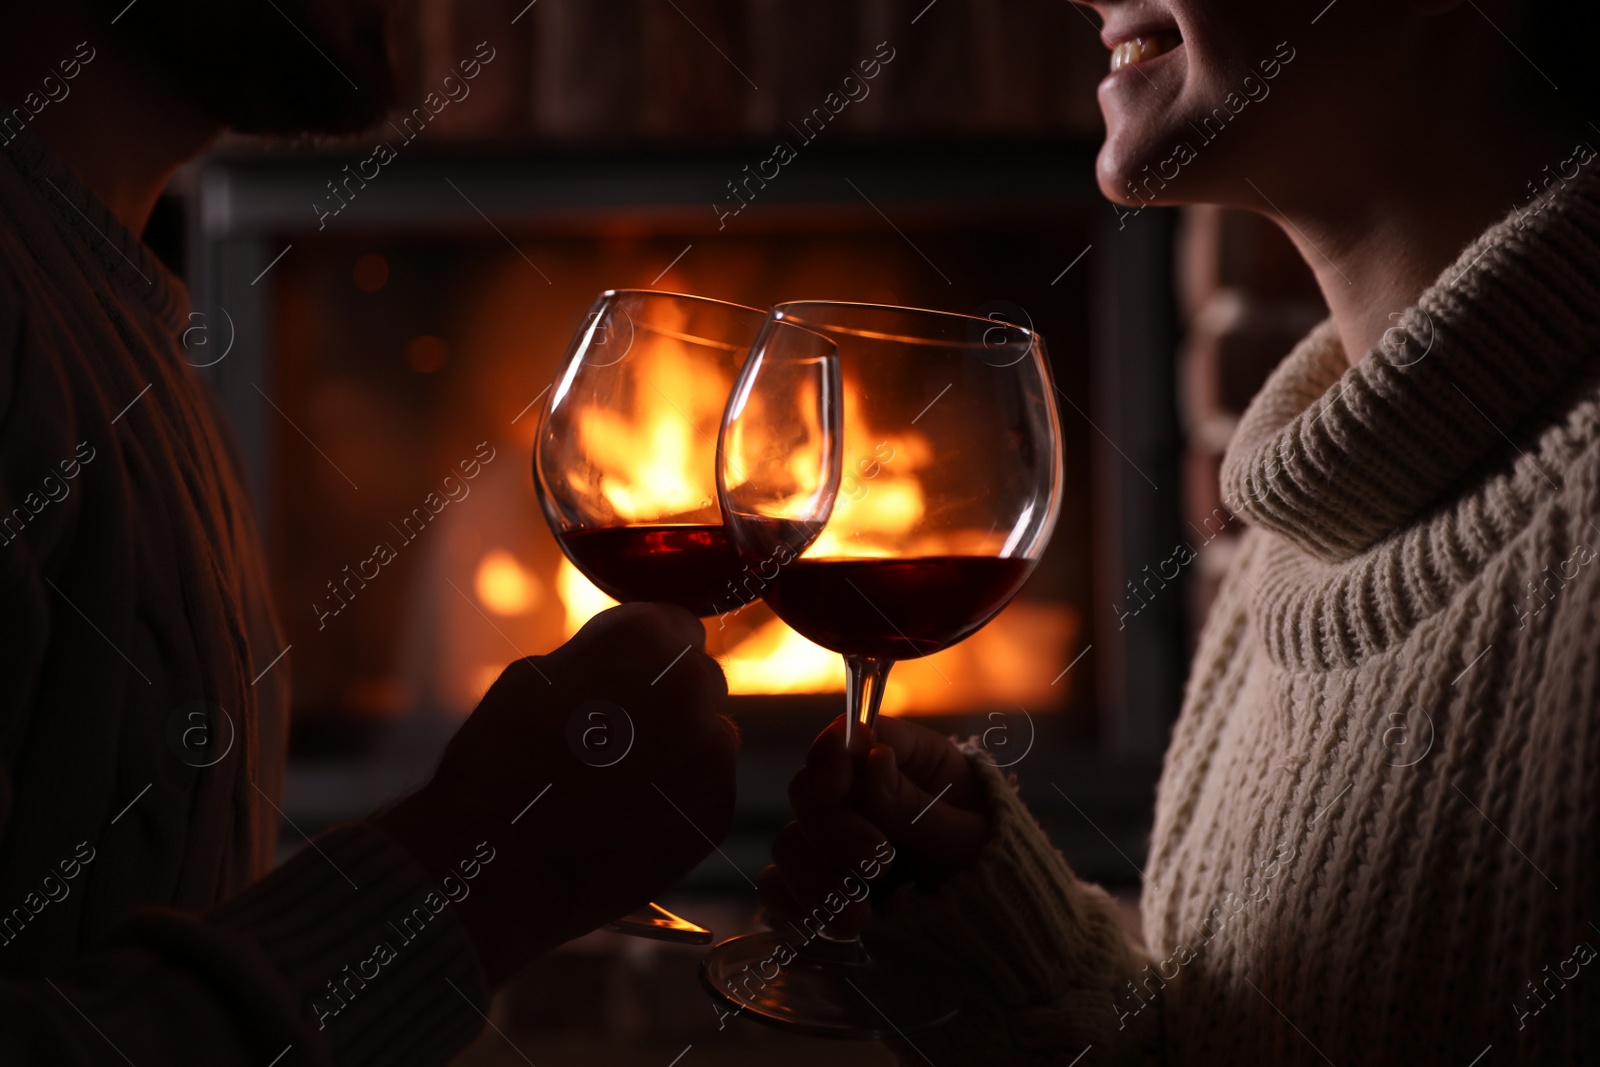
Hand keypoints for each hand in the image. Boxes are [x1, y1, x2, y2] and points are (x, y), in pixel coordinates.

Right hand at [378, 603, 736, 985]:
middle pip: (698, 679)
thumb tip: (630, 661)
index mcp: (647, 638)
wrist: (497, 869)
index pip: (675, 625)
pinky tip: (631, 815)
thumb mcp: (535, 677)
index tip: (624, 678)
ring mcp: (713, 754)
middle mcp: (694, 686)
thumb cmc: (500, 766)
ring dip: (678, 749)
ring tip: (618, 782)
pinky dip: (681, 797)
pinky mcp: (716, 811)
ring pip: (708, 735)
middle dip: (667, 699)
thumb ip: (600, 657)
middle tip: (617, 736)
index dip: (646, 654)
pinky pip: (709, 788)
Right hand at [757, 715, 991, 938]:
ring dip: (816, 880)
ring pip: (790, 842)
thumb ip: (918, 805)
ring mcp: (838, 843)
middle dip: (834, 829)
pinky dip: (795, 906)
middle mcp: (863, 794)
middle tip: (879, 863)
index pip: (851, 735)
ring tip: (862, 916)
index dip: (833, 754)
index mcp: (907, 760)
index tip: (837, 787)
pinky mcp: (823, 886)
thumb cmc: (1001, 870)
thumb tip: (873, 758)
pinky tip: (835, 926)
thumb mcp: (971, 837)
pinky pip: (779, 887)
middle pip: (810, 790)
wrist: (1003, 932)